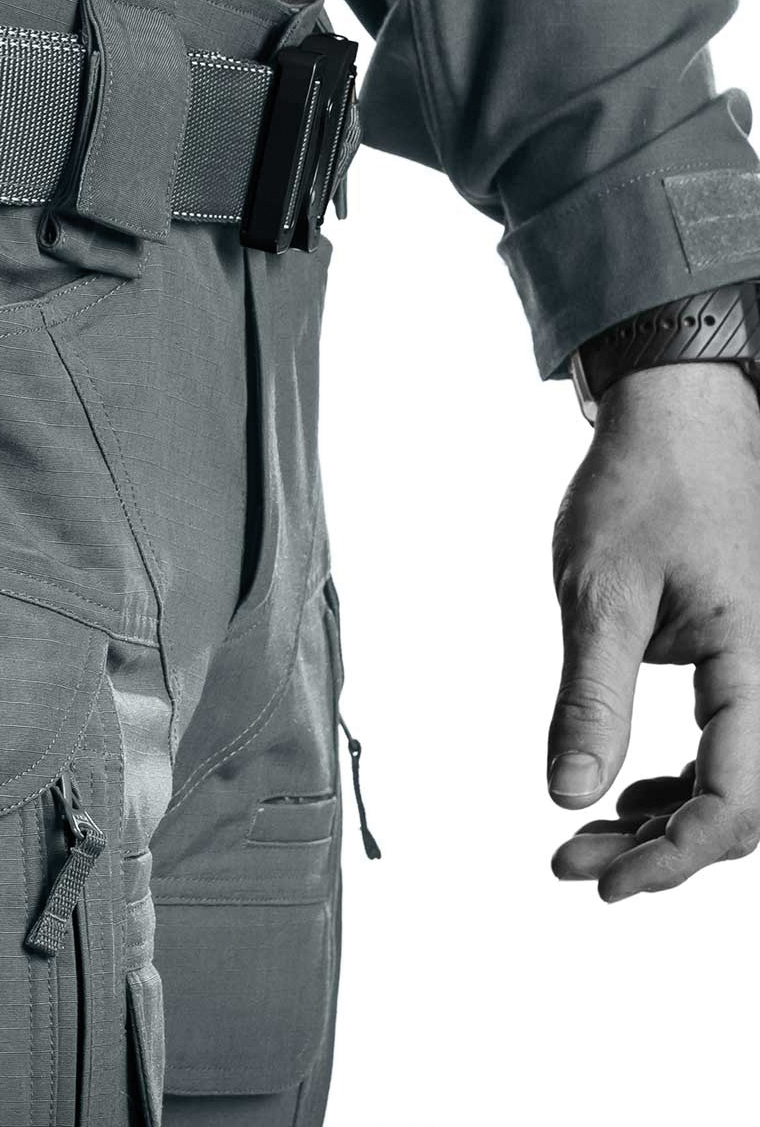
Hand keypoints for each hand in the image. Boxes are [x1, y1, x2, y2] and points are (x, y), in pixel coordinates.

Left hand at [547, 363, 759, 897]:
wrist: (676, 426)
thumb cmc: (641, 492)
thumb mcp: (598, 592)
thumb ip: (590, 698)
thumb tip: (568, 795)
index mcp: (758, 667)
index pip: (735, 799)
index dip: (674, 857)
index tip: (600, 881)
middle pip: (741, 809)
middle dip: (660, 851)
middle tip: (572, 865)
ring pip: (735, 784)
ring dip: (666, 823)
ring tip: (585, 839)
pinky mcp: (744, 666)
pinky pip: (731, 750)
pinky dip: (679, 785)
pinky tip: (626, 794)